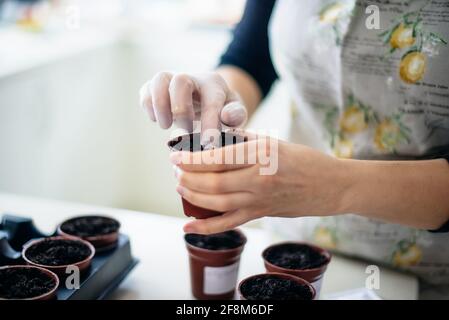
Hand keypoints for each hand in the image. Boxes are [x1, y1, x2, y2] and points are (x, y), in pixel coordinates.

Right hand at [139, 72, 246, 141]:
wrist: (208, 98)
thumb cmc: (223, 110)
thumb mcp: (236, 112)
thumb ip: (236, 114)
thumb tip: (226, 116)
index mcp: (214, 85)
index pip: (211, 100)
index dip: (209, 122)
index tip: (208, 144)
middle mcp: (192, 77)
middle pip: (180, 81)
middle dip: (181, 110)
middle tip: (184, 134)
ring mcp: (172, 80)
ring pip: (160, 80)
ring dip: (160, 105)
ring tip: (165, 125)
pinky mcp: (155, 87)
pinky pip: (146, 89)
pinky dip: (148, 105)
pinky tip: (157, 120)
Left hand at [170, 137, 349, 233]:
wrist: (331, 186)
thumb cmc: (305, 160)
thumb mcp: (274, 141)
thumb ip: (243, 139)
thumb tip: (214, 137)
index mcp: (262, 155)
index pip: (217, 159)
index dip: (192, 160)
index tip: (175, 157)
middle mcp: (259, 179)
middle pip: (214, 183)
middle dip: (188, 178)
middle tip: (175, 171)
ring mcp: (260, 200)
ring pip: (218, 203)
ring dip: (193, 196)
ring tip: (180, 187)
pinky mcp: (262, 214)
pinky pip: (230, 223)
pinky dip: (207, 228)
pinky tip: (188, 226)